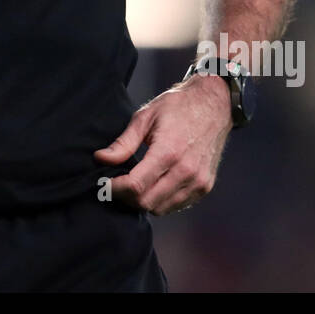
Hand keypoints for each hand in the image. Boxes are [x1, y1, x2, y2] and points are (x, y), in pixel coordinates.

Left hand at [93, 72, 232, 214]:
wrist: (213, 105)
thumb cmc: (178, 107)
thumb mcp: (145, 117)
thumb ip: (123, 143)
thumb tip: (100, 159)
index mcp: (169, 151)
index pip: (136, 186)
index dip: (115, 188)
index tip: (105, 182)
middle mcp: (186, 171)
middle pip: (146, 202)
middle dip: (126, 197)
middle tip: (116, 184)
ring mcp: (198, 181)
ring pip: (161, 209)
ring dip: (143, 201)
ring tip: (134, 184)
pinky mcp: (205, 187)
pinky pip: (176, 205)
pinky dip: (161, 201)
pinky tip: (154, 184)